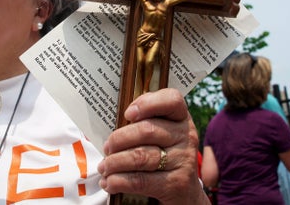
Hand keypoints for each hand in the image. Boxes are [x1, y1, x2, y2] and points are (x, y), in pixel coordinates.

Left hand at [98, 88, 208, 204]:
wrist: (185, 190)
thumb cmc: (163, 154)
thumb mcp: (160, 133)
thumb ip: (141, 123)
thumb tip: (110, 126)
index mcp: (180, 117)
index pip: (172, 100)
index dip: (148, 103)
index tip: (127, 114)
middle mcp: (185, 136)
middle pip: (147, 130)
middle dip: (119, 139)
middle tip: (107, 148)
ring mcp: (183, 159)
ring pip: (141, 157)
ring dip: (115, 162)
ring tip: (104, 167)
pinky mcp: (176, 183)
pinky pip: (141, 180)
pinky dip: (119, 181)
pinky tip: (110, 183)